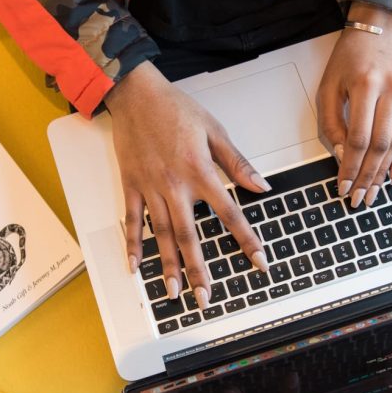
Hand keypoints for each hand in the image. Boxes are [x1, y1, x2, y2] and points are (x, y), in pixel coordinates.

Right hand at [105, 61, 268, 307]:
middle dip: (199, 270)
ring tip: (175, 292)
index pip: (229, 213)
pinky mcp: (131, 186)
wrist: (136, 94)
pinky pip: (132, 221)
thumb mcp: (215, 130)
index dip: (246, 240)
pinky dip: (133, 245)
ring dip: (168, 266)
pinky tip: (136, 267)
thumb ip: (237, 162)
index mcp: (200, 171)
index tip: (259, 262)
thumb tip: (261, 186)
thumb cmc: (176, 109)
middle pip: (190, 235)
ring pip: (162, 234)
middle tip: (206, 298)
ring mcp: (150, 188)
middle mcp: (174, 186)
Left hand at [317, 3, 391, 207]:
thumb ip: (331, 123)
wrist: (378, 30)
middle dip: (368, 176)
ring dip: (384, 172)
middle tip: (359, 197)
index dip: (350, 166)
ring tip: (373, 191)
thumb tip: (341, 156)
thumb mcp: (327, 88)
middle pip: (380, 144)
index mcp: (366, 84)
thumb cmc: (348, 60)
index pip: (358, 138)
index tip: (344, 185)